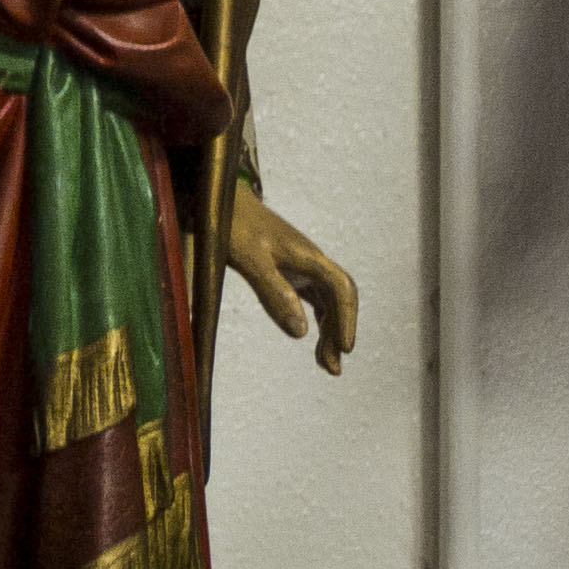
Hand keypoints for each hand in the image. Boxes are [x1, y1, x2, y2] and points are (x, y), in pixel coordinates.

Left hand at [218, 178, 358, 371]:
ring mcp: (303, 266)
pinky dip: (316, 320)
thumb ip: (274, 294)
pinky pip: (312, 298)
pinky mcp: (290, 270)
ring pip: (327, 301)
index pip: (341, 289)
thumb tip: (300, 333)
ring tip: (326, 364)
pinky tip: (312, 339)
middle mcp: (311, 262)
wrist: (222, 201)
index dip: (346, 319)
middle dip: (340, 332)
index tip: (346, 348)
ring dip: (329, 330)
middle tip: (333, 367)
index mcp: (308, 257)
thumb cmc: (233, 227)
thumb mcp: (249, 261)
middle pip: (339, 299)